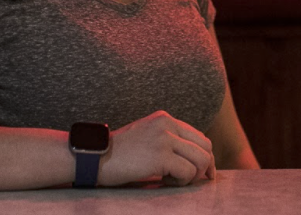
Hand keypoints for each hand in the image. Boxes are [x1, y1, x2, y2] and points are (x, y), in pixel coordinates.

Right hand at [96, 111, 215, 186]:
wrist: (94, 157)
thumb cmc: (118, 153)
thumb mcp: (146, 137)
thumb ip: (169, 141)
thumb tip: (194, 160)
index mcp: (165, 119)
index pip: (199, 137)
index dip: (205, 158)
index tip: (204, 173)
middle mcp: (168, 124)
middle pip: (205, 147)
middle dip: (204, 168)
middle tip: (189, 181)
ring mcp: (164, 138)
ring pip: (201, 160)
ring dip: (191, 176)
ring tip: (172, 179)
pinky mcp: (160, 155)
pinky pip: (187, 172)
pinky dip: (180, 182)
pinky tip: (163, 181)